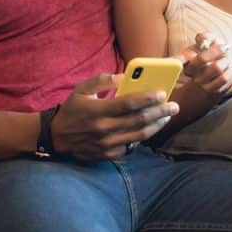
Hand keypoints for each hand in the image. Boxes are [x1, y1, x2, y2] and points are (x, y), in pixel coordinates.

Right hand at [50, 73, 178, 160]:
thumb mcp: (81, 89)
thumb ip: (102, 81)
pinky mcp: (108, 155)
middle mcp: (104, 129)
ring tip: (166, 117)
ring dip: (156, 125)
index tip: (163, 93)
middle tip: (174, 106)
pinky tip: (150, 129)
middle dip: (160, 112)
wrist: (56, 137)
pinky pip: (130, 147)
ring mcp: (107, 144)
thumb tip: (123, 76)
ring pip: (139, 135)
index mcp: (98, 110)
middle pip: (139, 120)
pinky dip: (142, 137)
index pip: (129, 103)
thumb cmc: (71, 110)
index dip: (148, 98)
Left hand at [174, 32, 231, 95]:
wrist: (206, 76)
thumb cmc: (195, 63)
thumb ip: (181, 58)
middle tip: (188, 71)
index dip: (203, 39)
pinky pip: (222, 80)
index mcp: (211, 39)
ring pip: (218, 67)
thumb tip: (174, 61)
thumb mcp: (187, 58)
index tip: (197, 45)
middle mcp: (223, 47)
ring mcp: (229, 61)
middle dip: (199, 62)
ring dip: (204, 76)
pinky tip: (204, 86)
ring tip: (196, 80)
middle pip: (216, 51)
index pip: (208, 36)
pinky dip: (211, 85)